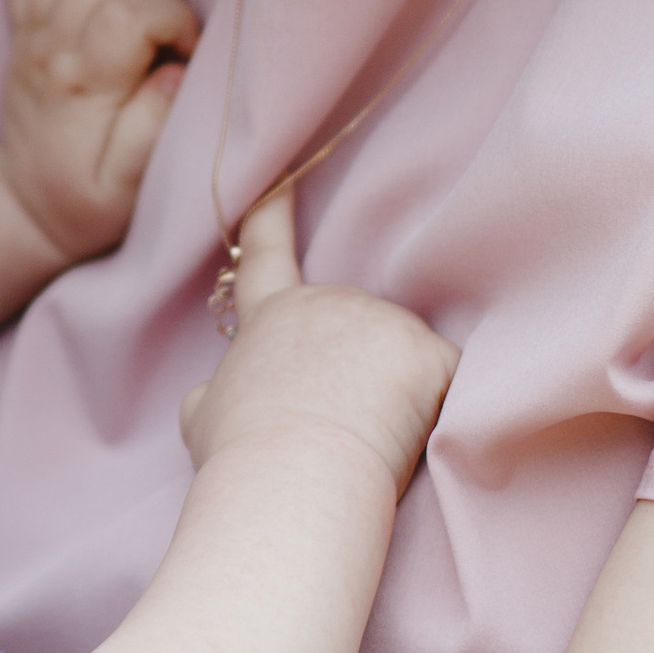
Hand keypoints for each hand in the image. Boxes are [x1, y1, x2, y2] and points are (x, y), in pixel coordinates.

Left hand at [0, 0, 198, 263]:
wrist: (29, 201)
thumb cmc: (89, 199)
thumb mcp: (127, 189)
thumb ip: (150, 132)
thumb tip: (175, 72)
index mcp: (80, 85)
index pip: (130, 13)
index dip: (175, 18)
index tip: (187, 52)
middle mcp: (50, 46)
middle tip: (171, 32)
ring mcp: (33, 28)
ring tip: (151, 1)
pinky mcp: (26, 19)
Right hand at [179, 189, 456, 496]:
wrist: (292, 474)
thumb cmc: (245, 454)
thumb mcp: (204, 417)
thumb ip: (220, 391)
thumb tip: (221, 396)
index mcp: (273, 317)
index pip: (267, 255)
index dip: (271, 216)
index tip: (281, 178)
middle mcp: (329, 302)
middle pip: (359, 334)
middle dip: (358, 378)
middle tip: (330, 436)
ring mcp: (382, 322)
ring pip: (406, 366)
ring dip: (397, 403)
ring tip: (362, 447)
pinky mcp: (429, 354)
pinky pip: (449, 388)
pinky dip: (438, 416)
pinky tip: (409, 441)